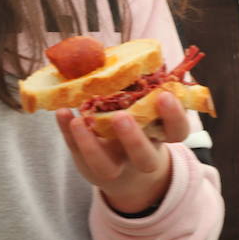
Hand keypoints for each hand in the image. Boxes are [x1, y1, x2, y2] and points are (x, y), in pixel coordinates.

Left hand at [57, 93, 187, 213]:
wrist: (127, 175)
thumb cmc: (139, 136)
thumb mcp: (150, 121)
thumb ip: (146, 100)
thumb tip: (141, 64)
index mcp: (161, 141)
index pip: (177, 132)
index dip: (174, 116)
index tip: (165, 96)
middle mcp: (139, 158)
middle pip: (143, 156)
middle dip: (133, 139)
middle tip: (121, 117)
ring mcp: (113, 165)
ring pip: (104, 163)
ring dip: (89, 143)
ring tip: (77, 120)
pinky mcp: (88, 166)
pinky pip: (76, 152)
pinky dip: (66, 132)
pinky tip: (61, 113)